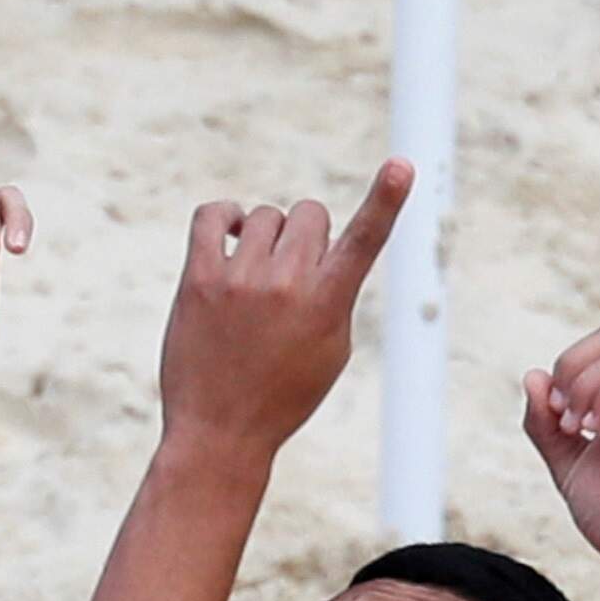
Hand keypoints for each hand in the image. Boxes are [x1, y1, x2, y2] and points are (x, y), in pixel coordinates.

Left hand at [157, 165, 409, 455]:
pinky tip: (229, 238)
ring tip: (254, 279)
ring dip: (264, 238)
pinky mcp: (199, 280)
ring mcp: (241, 280)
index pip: (364, 241)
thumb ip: (334, 293)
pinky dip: (224, 217)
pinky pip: (212, 215)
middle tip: (289, 280)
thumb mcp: (330, 350)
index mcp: (328, 305)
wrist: (220, 435)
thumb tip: (321, 245)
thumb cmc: (282, 396)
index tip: (400, 166)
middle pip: (309, 213)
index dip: (385, 200)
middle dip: (304, 238)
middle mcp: (287, 285)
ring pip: (265, 216)